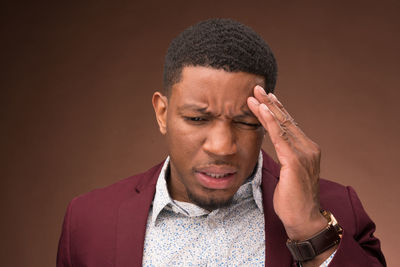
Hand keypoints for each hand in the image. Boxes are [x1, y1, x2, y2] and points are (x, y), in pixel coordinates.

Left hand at [247, 85, 326, 240]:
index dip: (277, 109)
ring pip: (282, 124)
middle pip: (286, 120)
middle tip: (258, 87)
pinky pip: (280, 137)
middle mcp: (308, 147)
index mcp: (307, 149)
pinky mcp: (295, 161)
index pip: (289, 124)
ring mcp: (303, 153)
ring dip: (266, 107)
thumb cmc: (293, 198)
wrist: (303, 219)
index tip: (266, 96)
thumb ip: (284, 155)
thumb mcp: (288, 172)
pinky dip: (270, 121)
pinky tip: (262, 109)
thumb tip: (274, 143)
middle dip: (270, 102)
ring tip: (255, 94)